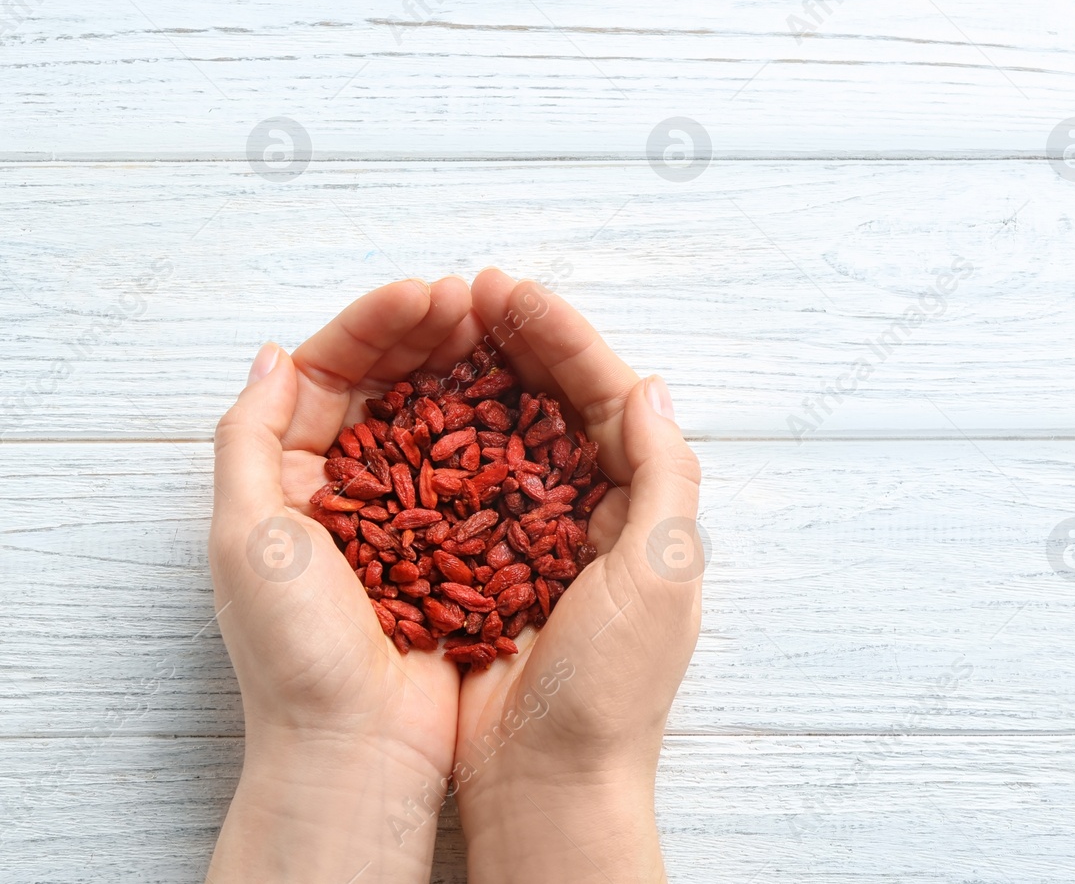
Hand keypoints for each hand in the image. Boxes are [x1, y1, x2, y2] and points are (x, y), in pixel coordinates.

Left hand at [205, 277, 479, 883]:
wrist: (354, 746)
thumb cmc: (292, 649)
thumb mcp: (244, 531)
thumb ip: (248, 435)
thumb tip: (273, 353)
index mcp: (286, 476)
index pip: (328, 373)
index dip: (374, 325)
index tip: (424, 294)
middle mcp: (342, 488)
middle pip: (386, 385)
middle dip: (425, 334)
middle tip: (471, 301)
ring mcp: (400, 515)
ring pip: (434, 418)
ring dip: (463, 371)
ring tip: (498, 331)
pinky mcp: (449, 546)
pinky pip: (473, 472)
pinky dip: (495, 431)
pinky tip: (522, 400)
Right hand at [453, 268, 703, 883]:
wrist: (546, 783)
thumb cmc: (612, 690)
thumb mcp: (661, 574)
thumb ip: (665, 475)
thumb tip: (649, 384)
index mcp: (640, 506)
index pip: (605, 395)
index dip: (561, 337)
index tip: (510, 293)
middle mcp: (587, 510)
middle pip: (551, 400)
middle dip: (515, 341)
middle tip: (469, 292)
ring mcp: (528, 534)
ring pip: (501, 430)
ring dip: (473, 375)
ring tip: (438, 328)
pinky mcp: (477, 562)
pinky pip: (458, 481)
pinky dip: (438, 436)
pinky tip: (409, 404)